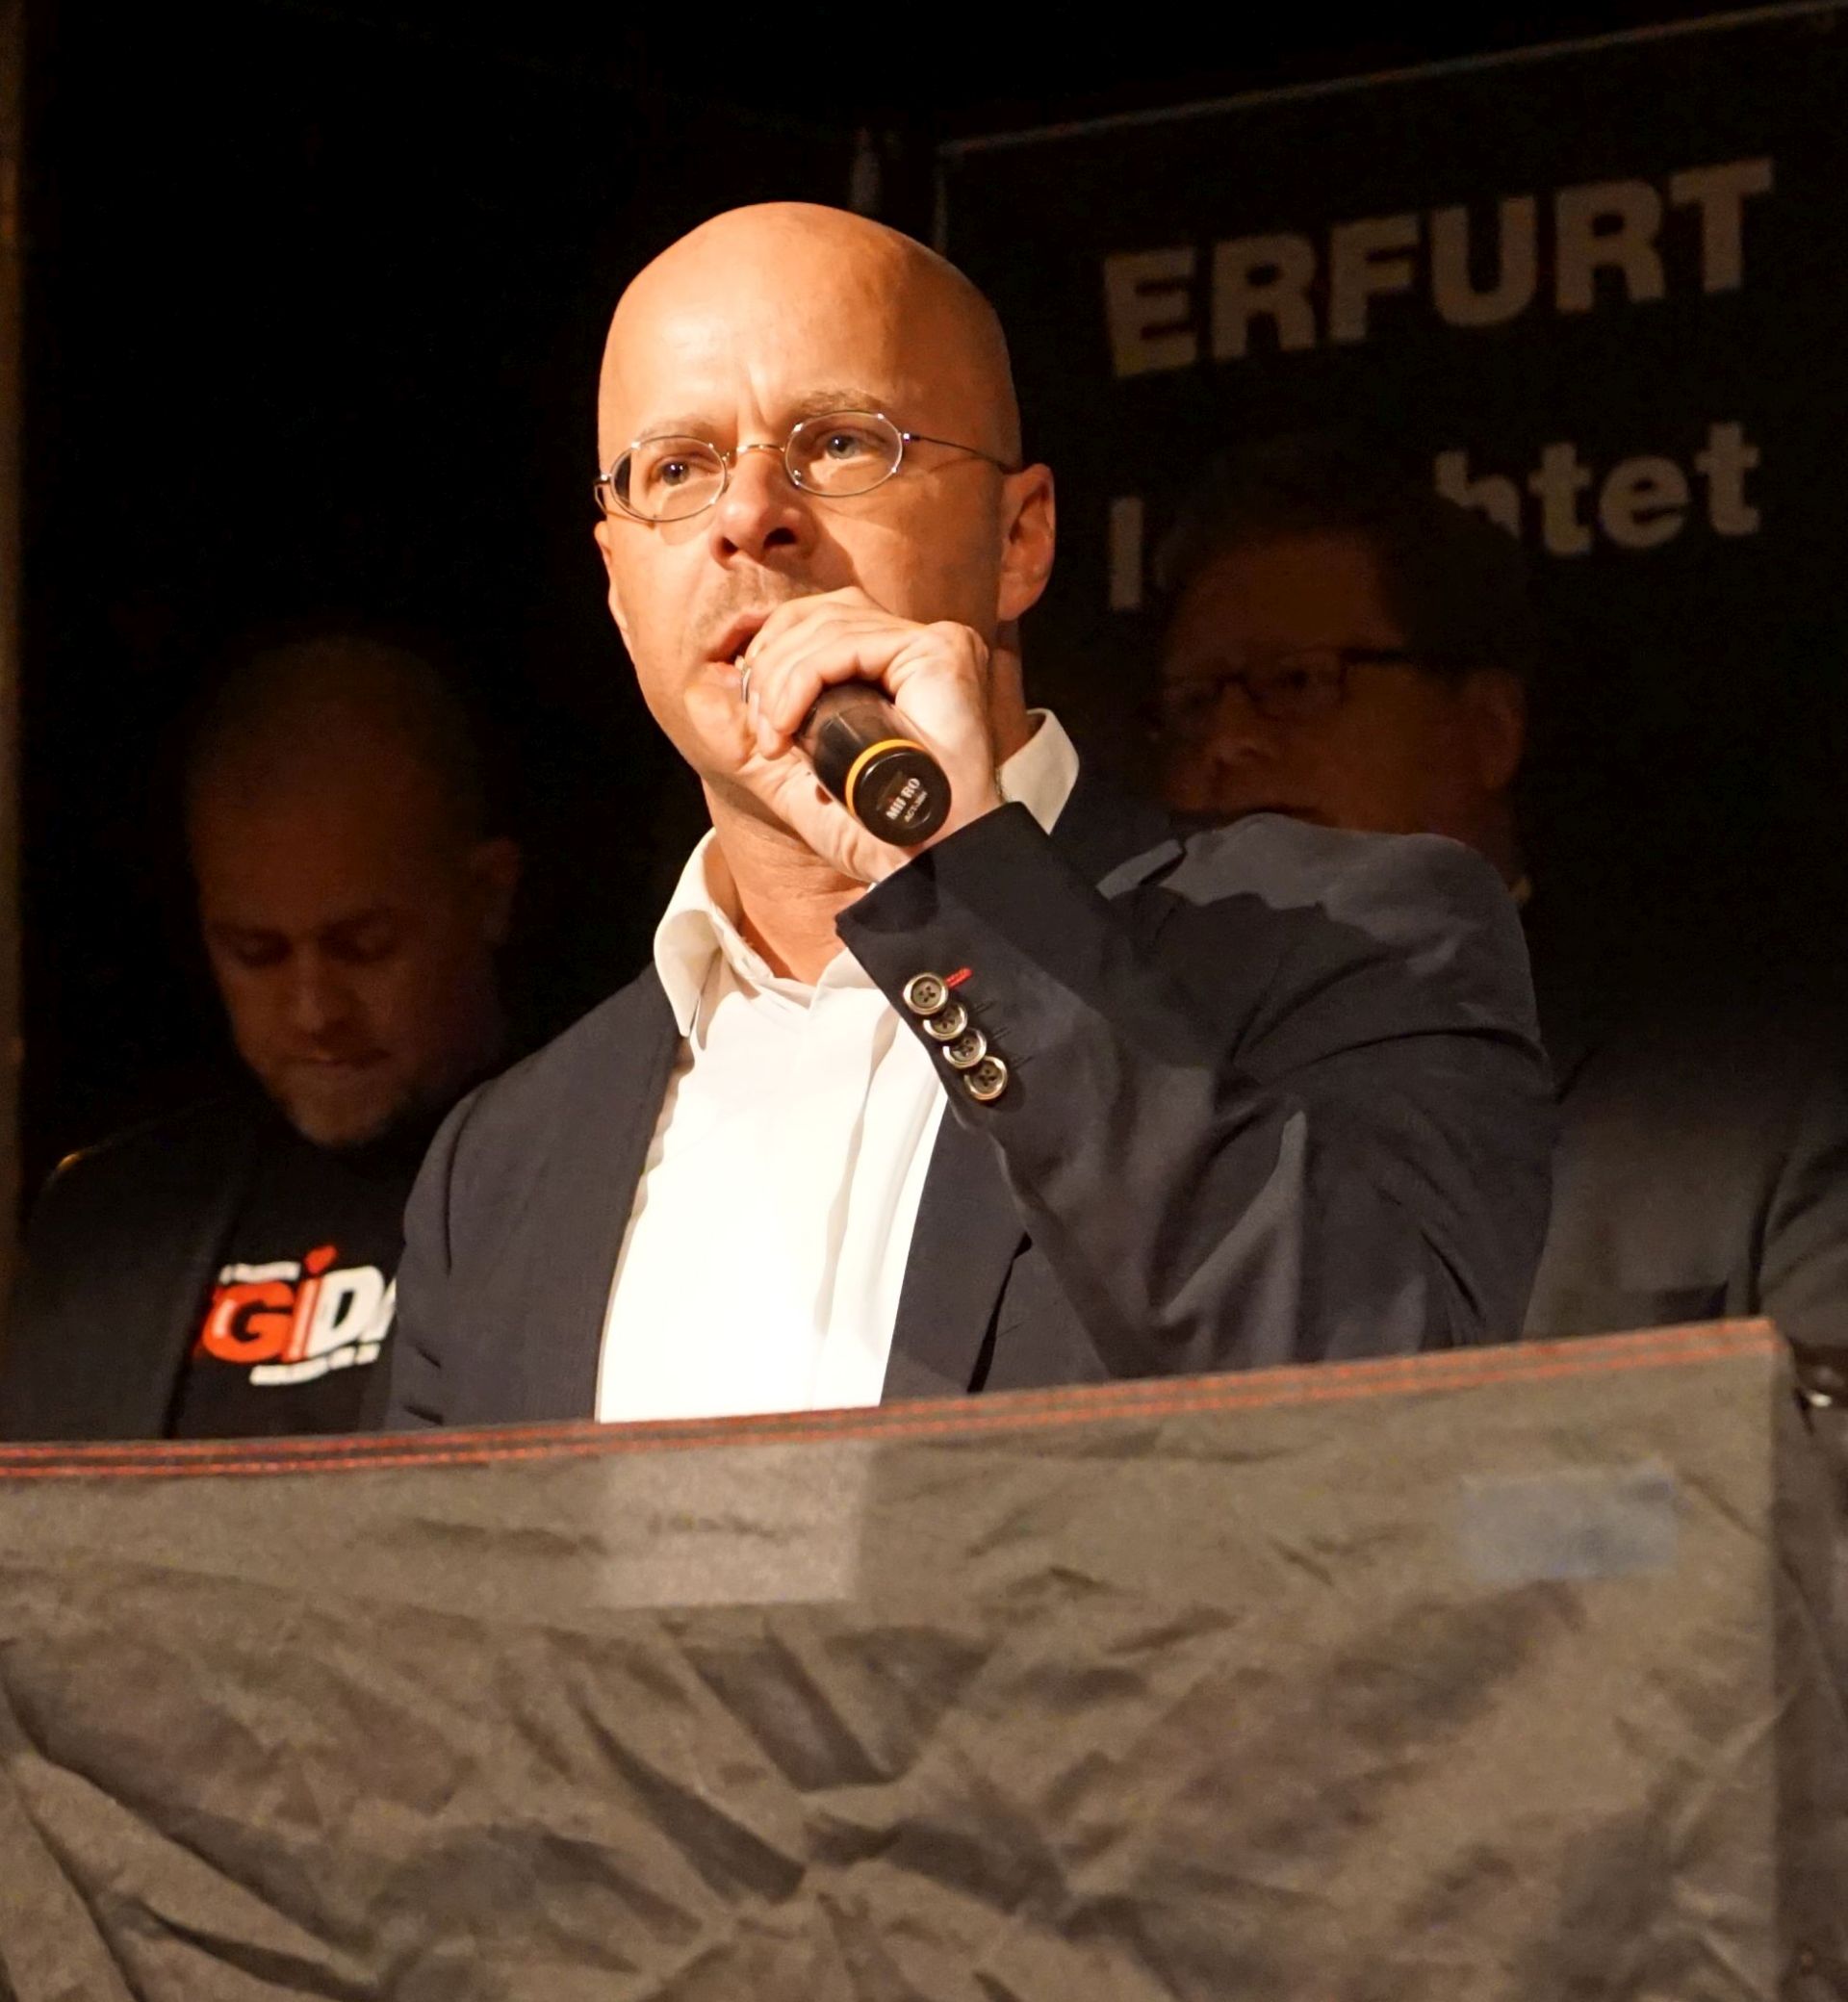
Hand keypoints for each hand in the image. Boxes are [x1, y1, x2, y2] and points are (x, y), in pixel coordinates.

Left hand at [726, 588, 1004, 882]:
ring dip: (781, 680)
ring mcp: (934, 643)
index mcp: (895, 664)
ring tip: (775, 737)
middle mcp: (920, 646)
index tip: (760, 721)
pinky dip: (802, 680)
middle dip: (770, 666)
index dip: (775, 655)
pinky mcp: (940, 651)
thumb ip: (761, 733)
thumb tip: (708, 686)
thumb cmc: (875, 831)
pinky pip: (846, 644)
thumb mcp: (797, 776)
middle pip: (821, 613)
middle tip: (763, 733)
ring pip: (828, 625)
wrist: (923, 865)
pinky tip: (788, 724)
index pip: (822, 621)